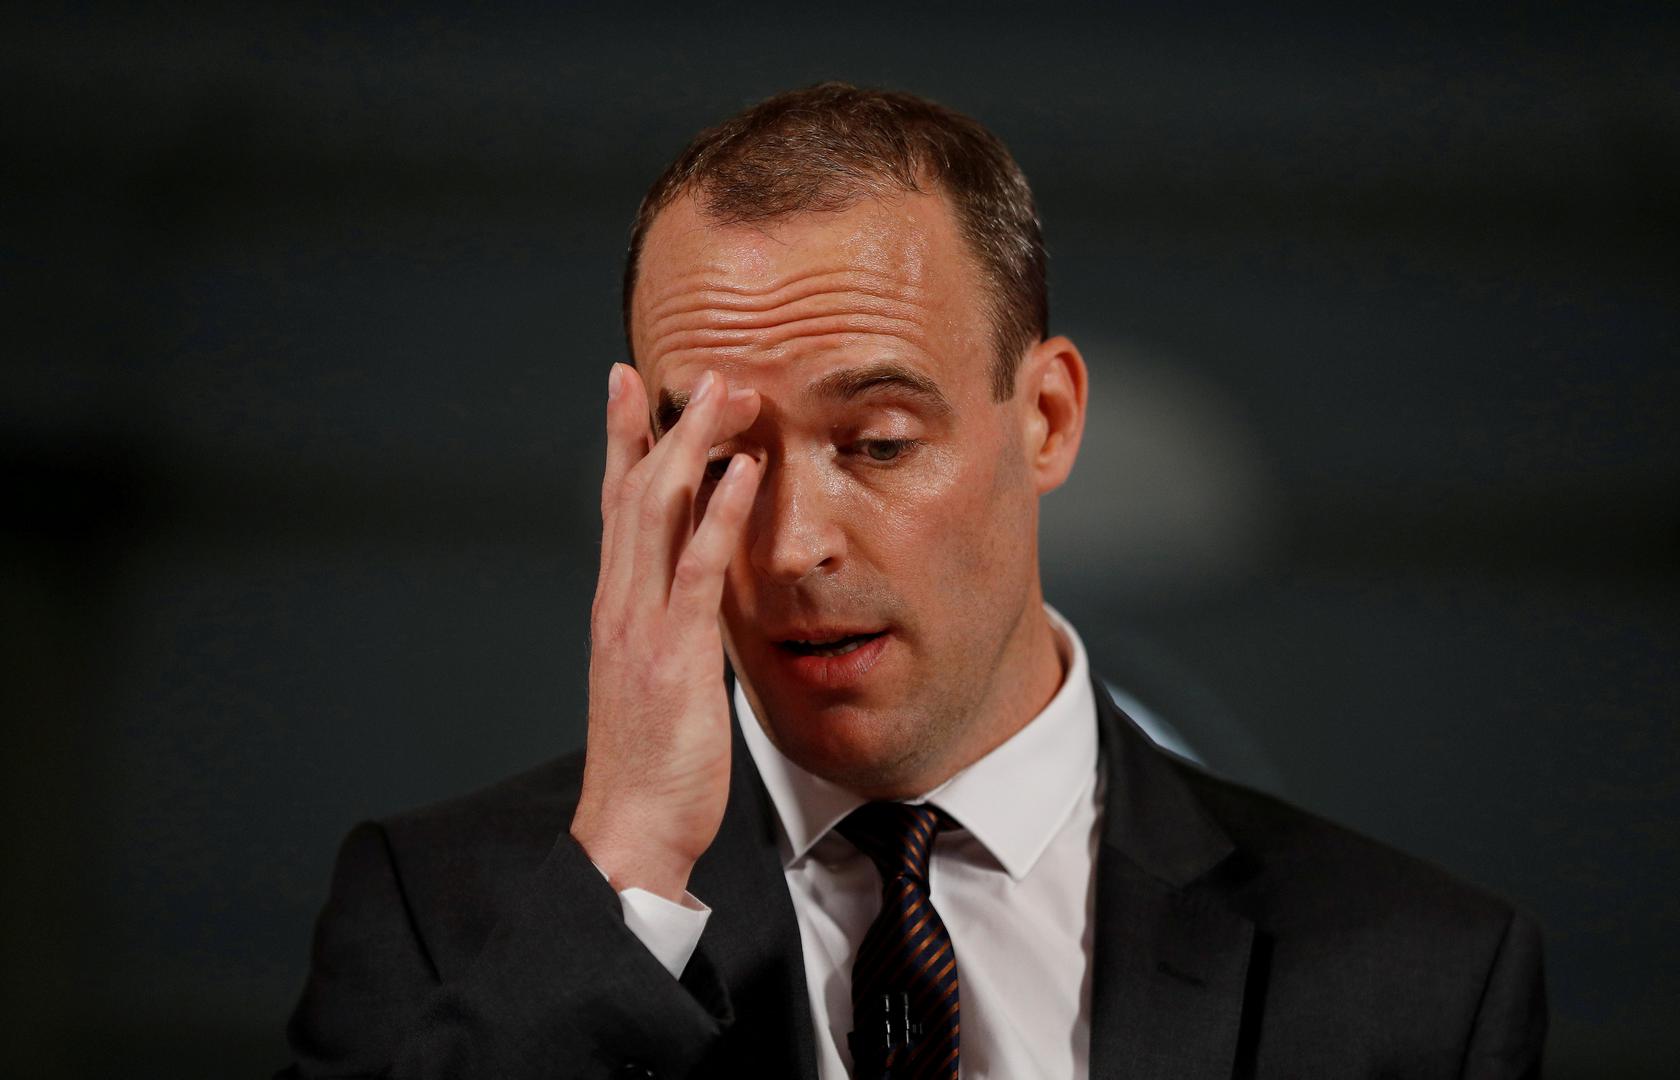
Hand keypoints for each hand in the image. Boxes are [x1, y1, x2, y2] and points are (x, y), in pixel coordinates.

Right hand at [570, 363, 762, 902]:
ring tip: (726, 392)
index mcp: (616, 607)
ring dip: (694, 446)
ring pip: (660, 512)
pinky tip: (746, 473)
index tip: (629, 385)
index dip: (622, 440)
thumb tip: (698, 594)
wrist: (628, 830)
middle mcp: (621, 602)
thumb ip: (670, 628)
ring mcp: (642, 625)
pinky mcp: (676, 654)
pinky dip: (721, 515)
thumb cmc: (648, 761)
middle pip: (635, 491)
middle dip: (663, 423)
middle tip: (698, 370)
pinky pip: (699, 569)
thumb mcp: (654, 679)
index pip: (616, 505)